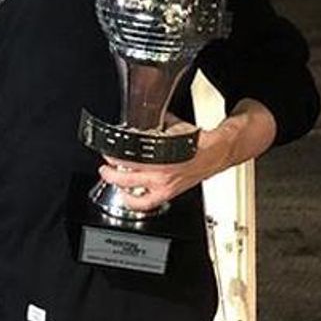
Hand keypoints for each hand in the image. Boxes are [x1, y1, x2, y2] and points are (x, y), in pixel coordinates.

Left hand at [96, 114, 227, 212]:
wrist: (216, 154)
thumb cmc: (198, 142)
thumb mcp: (173, 127)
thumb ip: (157, 124)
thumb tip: (145, 116)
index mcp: (162, 157)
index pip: (131, 159)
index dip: (115, 155)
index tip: (108, 151)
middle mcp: (162, 174)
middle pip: (127, 178)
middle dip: (111, 171)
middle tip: (105, 165)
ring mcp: (164, 187)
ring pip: (134, 194)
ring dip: (119, 186)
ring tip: (110, 178)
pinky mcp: (168, 194)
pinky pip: (147, 204)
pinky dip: (133, 202)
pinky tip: (126, 197)